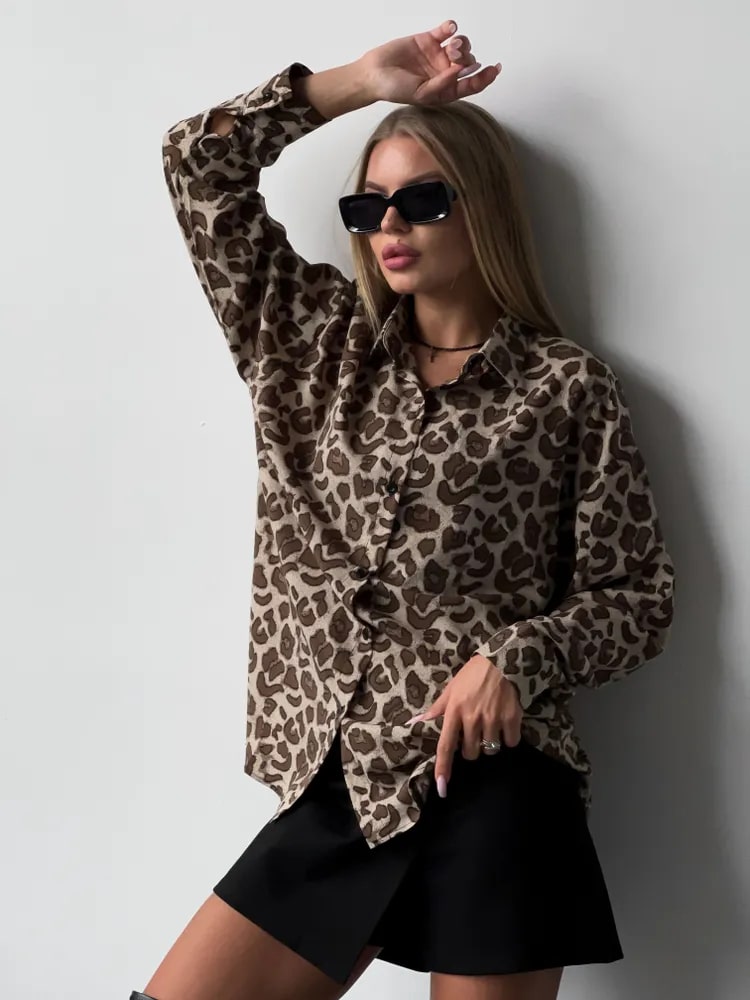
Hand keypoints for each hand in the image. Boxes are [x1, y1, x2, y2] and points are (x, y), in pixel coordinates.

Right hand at [358, 19, 501, 105]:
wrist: (374, 73)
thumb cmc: (394, 89)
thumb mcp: (421, 94)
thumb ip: (442, 84)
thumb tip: (461, 71)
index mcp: (445, 90)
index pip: (471, 84)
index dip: (485, 77)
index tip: (495, 69)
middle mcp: (444, 73)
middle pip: (469, 62)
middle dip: (467, 57)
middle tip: (453, 55)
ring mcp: (437, 56)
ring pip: (461, 46)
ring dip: (461, 43)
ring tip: (449, 46)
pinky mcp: (428, 40)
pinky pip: (446, 30)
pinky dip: (451, 28)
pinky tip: (448, 29)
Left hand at [406, 654, 522, 797]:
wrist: (501, 661)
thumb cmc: (472, 675)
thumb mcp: (451, 688)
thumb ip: (437, 709)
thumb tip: (417, 722)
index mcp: (454, 711)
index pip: (446, 746)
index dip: (443, 768)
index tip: (442, 788)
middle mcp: (472, 718)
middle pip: (471, 754)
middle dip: (472, 748)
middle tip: (475, 733)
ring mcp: (493, 719)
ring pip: (490, 750)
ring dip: (490, 744)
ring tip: (490, 726)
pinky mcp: (512, 719)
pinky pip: (510, 742)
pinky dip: (508, 738)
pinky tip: (505, 725)